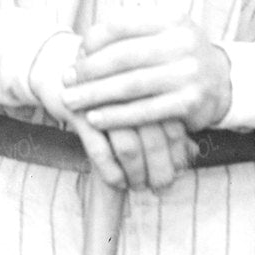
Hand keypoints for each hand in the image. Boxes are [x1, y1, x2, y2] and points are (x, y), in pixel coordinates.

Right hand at [29, 31, 193, 193]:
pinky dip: (111, 171)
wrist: (59, 67)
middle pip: (155, 140)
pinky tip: (119, 181)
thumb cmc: (111, 88)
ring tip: (139, 185)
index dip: (177, 156)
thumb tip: (195, 153)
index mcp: (152, 83)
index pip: (174, 128)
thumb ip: (169, 123)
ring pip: (129, 149)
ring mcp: (104, 102)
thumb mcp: (141, 99)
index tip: (177, 174)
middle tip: (160, 187)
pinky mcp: (79, 113)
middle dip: (159, 170)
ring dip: (136, 174)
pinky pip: (99, 151)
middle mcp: (131, 91)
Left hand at [61, 13, 231, 132]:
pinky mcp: (189, 102)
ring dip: (95, 94)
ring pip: (130, 85)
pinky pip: (144, 111)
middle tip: (66, 79)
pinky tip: (95, 119)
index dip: (94, 38)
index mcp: (172, 18)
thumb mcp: (163, 30)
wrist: (222, 82)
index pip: (121, 23)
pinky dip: (116, 116)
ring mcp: (187, 73)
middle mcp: (182, 41)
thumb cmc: (178, 54)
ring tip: (72, 100)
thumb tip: (87, 39)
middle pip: (122, 56)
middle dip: (88, 69)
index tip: (78, 53)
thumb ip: (131, 27)